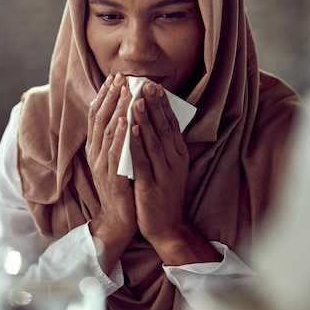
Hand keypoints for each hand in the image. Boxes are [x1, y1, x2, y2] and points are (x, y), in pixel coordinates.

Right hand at [86, 73, 136, 271]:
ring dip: (116, 110)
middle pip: (99, 119)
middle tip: (120, 76)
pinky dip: (120, 136)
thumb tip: (125, 113)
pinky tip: (126, 121)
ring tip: (125, 92)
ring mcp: (102, 165)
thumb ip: (117, 138)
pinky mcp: (112, 178)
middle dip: (110, 96)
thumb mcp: (116, 159)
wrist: (119, 220)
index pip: (97, 115)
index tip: (115, 76)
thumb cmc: (122, 187)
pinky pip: (115, 153)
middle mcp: (95, 153)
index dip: (104, 95)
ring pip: (107, 132)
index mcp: (95, 148)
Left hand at [130, 81, 221, 264]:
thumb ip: (161, 144)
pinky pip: (143, 161)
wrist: (167, 227)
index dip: (161, 103)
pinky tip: (131, 129)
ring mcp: (164, 173)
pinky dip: (137, 144)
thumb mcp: (167, 165)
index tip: (152, 83)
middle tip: (145, 82)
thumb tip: (154, 119)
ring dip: (145, 118)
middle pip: (164, 126)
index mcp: (177, 153)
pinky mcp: (152, 186)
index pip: (170, 122)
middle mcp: (174, 160)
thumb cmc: (163, 193)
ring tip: (136, 98)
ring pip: (154, 140)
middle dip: (154, 104)